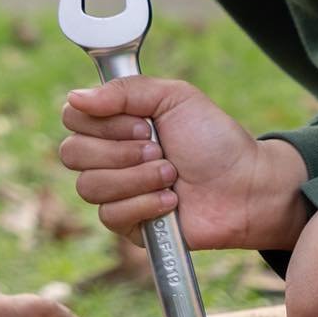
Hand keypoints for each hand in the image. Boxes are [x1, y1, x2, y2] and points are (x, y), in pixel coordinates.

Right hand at [60, 76, 309, 251]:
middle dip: (120, 151)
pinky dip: (144, 203)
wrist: (245, 185)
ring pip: (89, 186)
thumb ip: (125, 91)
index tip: (142, 123)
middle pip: (72, 153)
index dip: (102, 122)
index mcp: (117, 120)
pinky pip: (110, 216)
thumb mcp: (174, 97)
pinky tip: (171, 200)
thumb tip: (74, 97)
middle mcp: (110, 154)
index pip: (73, 117)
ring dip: (136, 177)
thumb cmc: (214, 138)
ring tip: (171, 174)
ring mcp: (117, 190)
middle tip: (159, 148)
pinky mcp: (129, 225)